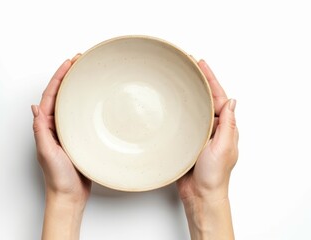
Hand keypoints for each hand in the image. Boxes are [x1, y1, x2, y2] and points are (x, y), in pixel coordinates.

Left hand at [32, 55, 90, 239]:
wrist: (69, 196)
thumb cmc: (58, 178)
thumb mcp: (46, 152)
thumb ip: (40, 130)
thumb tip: (35, 107)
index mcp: (46, 127)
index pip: (51, 96)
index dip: (59, 77)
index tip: (70, 63)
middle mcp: (55, 126)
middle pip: (61, 95)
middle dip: (69, 77)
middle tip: (81, 61)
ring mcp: (68, 131)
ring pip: (72, 104)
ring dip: (78, 88)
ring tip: (88, 74)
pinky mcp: (79, 138)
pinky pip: (81, 116)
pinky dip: (86, 104)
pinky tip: (94, 99)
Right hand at [177, 59, 237, 239]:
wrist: (200, 194)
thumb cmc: (213, 175)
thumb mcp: (223, 146)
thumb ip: (227, 124)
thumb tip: (232, 102)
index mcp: (224, 127)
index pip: (218, 97)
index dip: (210, 79)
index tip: (200, 64)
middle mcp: (212, 128)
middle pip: (206, 98)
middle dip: (198, 81)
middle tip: (188, 65)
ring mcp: (200, 133)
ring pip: (194, 107)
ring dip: (188, 92)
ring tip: (179, 78)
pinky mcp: (188, 140)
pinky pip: (185, 120)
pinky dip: (180, 109)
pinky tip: (172, 103)